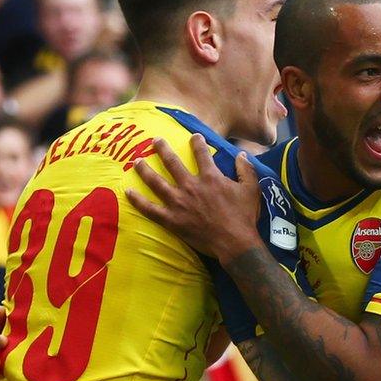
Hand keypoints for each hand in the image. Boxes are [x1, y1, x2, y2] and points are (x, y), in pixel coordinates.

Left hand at [125, 135, 265, 261]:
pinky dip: (138, 201)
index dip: (197, 142)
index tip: (194, 136)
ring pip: (156, 182)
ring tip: (136, 161)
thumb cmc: (244, 217)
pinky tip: (128, 192)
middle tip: (155, 140)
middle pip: (172, 162)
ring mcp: (179, 203)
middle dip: (162, 149)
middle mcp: (191, 186)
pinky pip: (150, 209)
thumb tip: (242, 154)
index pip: (201, 153)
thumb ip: (246, 170)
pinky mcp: (172, 220)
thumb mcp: (252, 190)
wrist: (235, 243)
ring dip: (145, 170)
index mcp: (210, 177)